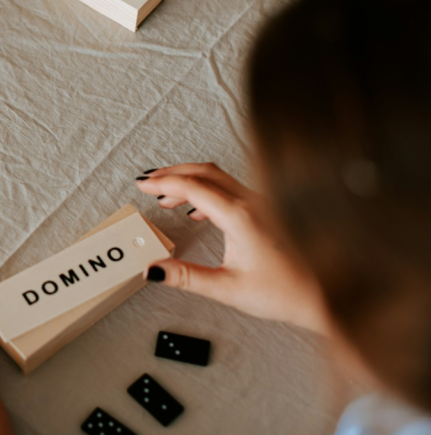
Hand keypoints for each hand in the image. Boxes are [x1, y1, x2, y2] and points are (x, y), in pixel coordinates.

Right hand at [135, 163, 330, 333]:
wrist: (325, 296)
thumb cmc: (285, 293)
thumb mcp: (227, 288)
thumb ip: (187, 277)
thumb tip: (154, 270)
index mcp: (240, 217)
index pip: (192, 188)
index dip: (163, 184)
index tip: (142, 187)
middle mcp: (252, 203)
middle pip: (204, 172)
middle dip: (172, 174)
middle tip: (148, 183)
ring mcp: (262, 203)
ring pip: (218, 177)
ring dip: (189, 181)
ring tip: (166, 197)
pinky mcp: (267, 210)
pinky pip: (230, 189)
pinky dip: (207, 192)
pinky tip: (197, 211)